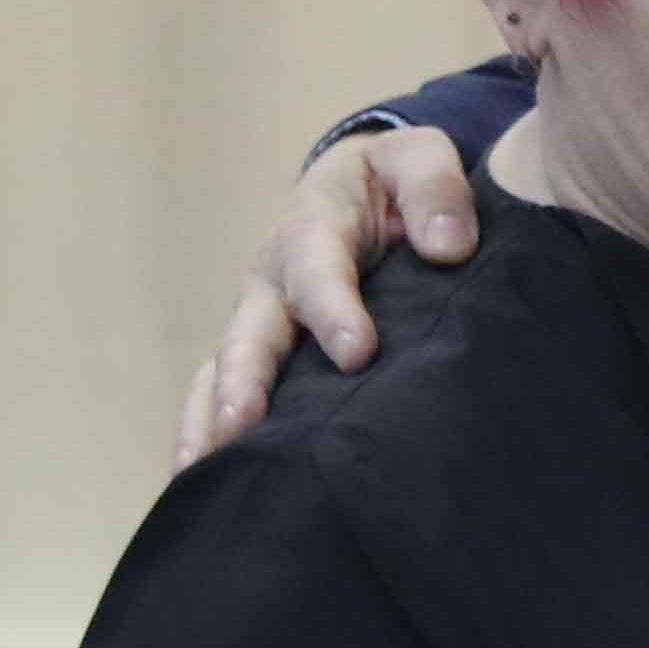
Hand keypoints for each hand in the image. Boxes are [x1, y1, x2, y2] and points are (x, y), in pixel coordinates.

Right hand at [173, 124, 479, 466]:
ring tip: (200, 473)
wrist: (365, 189)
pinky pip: (220, 398)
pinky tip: (204, 488)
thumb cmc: (396, 182)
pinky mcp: (260, 358)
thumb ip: (436, 190)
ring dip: (209, 421)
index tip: (358, 352)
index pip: (318, 270)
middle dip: (245, 380)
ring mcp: (259, 323)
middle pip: (251, 333)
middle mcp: (273, 281)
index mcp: (313, 228)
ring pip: (221, 374)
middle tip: (242, 425)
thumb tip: (449, 246)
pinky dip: (207, 438)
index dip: (333, 310)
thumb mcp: (420, 159)